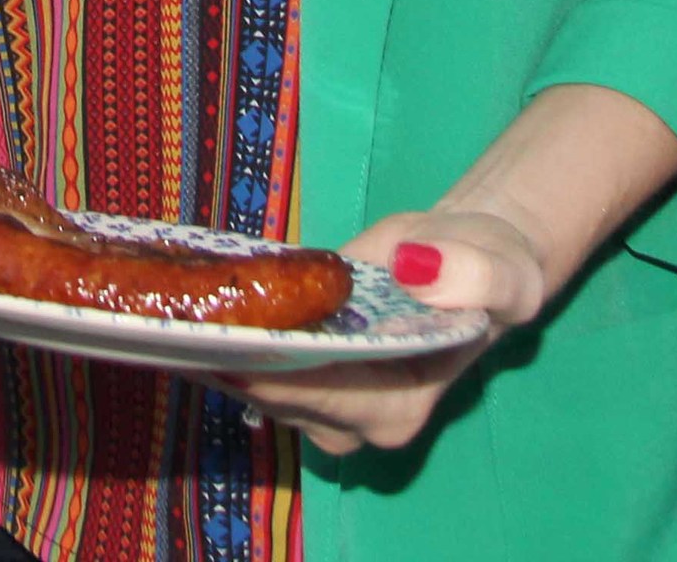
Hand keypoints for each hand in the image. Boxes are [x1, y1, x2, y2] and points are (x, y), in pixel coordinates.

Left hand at [206, 208, 547, 456]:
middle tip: (175, 312)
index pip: (318, 397)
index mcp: (398, 407)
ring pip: (254, 381)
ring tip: (171, 301)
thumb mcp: (505, 272)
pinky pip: (253, 355)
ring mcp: (324, 397)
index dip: (268, 368)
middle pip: (274, 395)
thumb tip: (415, 269)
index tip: (219, 333)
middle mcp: (355, 419)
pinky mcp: (302, 366)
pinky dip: (224, 330)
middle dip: (227, 356)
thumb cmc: (489, 270)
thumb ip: (475, 276)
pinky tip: (191, 296)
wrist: (467, 258)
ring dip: (214, 343)